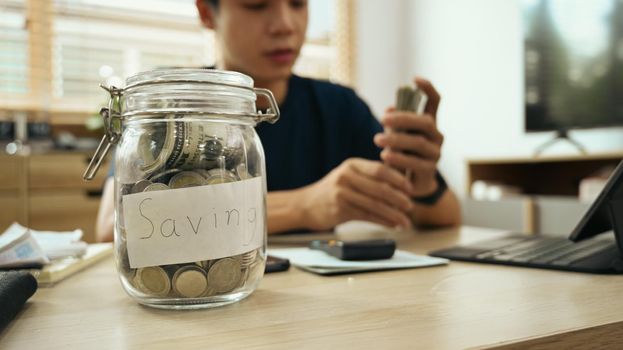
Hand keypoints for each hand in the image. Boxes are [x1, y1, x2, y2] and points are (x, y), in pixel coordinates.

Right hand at [299, 158, 414, 229]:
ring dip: (393, 214)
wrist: (305, 205)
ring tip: (405, 221)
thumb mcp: (348, 176)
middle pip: (380, 187)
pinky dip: (382, 221)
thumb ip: (370, 176)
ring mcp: (342, 193)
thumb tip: (402, 182)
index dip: (398, 179)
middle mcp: (346, 176)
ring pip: (375, 204)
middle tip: (411, 207)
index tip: (411, 189)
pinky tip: (392, 225)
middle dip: (399, 199)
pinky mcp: (339, 210)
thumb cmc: (333, 190)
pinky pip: (367, 216)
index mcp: (352, 165)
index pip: (380, 169)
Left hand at [373, 77, 443, 196]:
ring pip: (418, 143)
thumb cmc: (402, 155)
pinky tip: (385, 157)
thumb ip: (394, 123)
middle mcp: (436, 136)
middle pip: (426, 122)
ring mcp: (435, 153)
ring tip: (377, 140)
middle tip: (382, 118)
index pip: (435, 102)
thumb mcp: (396, 136)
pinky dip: (399, 159)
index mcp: (429, 124)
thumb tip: (390, 108)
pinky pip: (415, 163)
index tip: (415, 79)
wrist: (409, 184)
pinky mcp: (429, 170)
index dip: (428, 88)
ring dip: (396, 140)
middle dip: (404, 118)